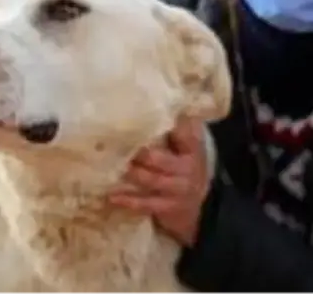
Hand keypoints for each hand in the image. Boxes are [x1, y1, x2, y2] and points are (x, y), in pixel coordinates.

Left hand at [108, 116, 209, 245]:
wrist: (201, 206)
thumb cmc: (186, 168)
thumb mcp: (189, 148)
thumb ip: (177, 129)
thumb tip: (162, 105)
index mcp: (192, 150)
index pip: (186, 134)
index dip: (171, 126)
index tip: (149, 115)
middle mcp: (186, 169)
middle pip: (158, 158)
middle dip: (138, 152)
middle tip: (115, 143)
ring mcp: (176, 190)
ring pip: (149, 179)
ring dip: (129, 172)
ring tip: (111, 165)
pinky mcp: (166, 208)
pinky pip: (144, 204)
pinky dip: (127, 200)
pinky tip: (111, 196)